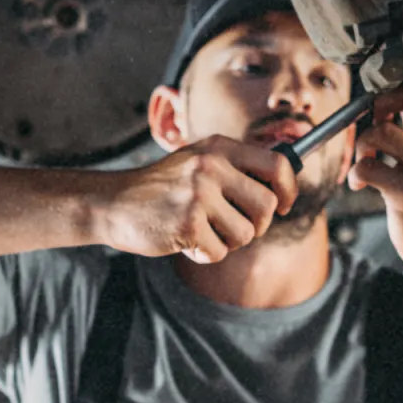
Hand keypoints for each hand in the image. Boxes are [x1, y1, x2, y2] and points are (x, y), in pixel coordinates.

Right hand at [97, 136, 297, 262]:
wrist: (114, 203)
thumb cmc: (161, 188)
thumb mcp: (197, 161)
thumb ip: (235, 167)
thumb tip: (285, 181)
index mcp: (218, 148)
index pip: (277, 164)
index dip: (289, 189)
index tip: (284, 205)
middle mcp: (211, 166)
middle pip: (266, 206)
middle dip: (256, 225)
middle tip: (233, 227)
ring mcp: (199, 195)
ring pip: (245, 234)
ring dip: (228, 242)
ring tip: (202, 231)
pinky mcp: (188, 224)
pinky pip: (218, 252)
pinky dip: (204, 254)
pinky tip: (185, 240)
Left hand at [347, 84, 402, 270]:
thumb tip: (391, 98)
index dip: (401, 89)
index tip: (386, 106)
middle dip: (381, 102)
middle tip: (374, 121)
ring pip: (381, 131)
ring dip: (362, 143)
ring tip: (366, 159)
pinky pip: (367, 166)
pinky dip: (355, 172)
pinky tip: (360, 183)